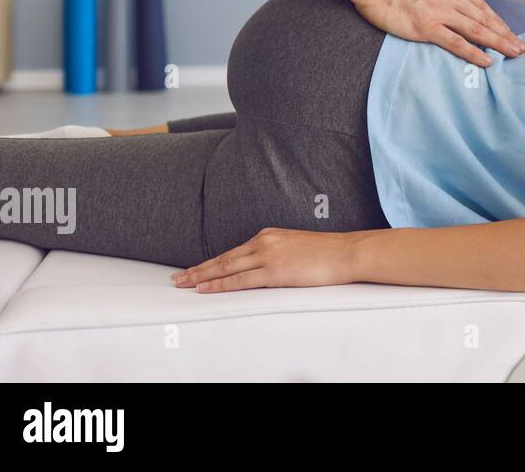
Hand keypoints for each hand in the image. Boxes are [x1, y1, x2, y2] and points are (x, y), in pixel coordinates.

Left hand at [171, 228, 359, 292]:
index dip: (211, 262)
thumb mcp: (296, 246)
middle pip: (223, 258)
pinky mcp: (274, 271)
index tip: (194, 269)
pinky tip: (205, 289)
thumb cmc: (328, 253)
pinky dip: (219, 284)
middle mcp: (264, 242)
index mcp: (269, 235)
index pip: (232, 251)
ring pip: (226, 267)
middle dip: (198, 269)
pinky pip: (240, 279)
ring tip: (183, 284)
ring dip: (201, 277)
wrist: (347, 252)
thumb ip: (277, 253)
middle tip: (177, 278)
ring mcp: (268, 256)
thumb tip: (264, 267)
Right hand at [352, 0, 524, 66]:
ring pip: (477, 31)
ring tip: (513, 54)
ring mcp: (441, 13)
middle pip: (485, 19)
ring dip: (498, 44)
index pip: (481, 5)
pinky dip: (474, 54)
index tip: (508, 32)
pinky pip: (456, 44)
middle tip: (520, 48)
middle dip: (505, 35)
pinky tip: (487, 61)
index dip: (497, 21)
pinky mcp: (427, 28)